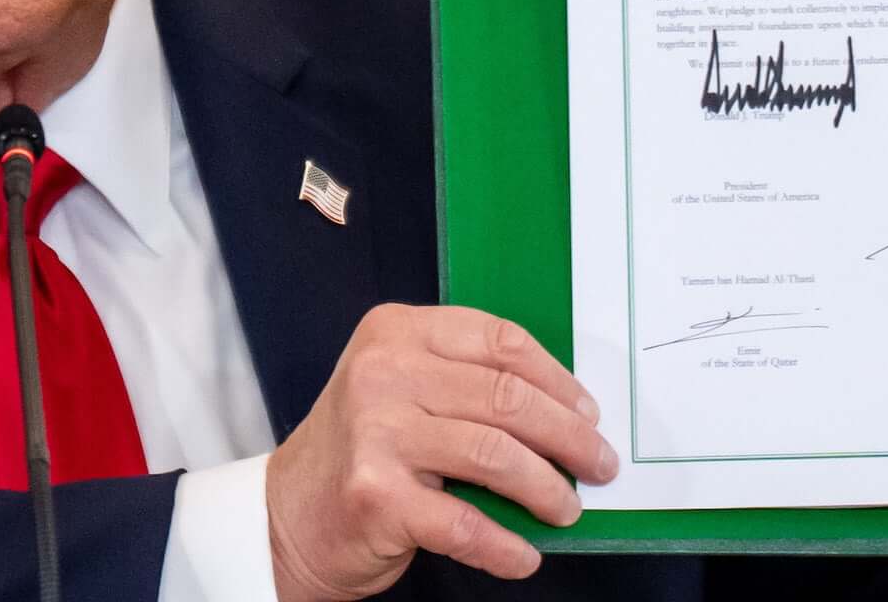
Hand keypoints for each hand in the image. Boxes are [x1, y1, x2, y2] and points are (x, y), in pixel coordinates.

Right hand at [264, 304, 617, 601]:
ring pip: (495, 454)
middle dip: (568, 437)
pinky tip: (523, 555)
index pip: (498, 341)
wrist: (289, 514)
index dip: (556, 379)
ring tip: (565, 508)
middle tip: (598, 465)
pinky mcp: (376, 496)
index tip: (587, 411)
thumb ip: (465, 382)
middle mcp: (382, 372)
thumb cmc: (364, 448)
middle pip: (506, 398)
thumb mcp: (403, 388)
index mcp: (396, 332)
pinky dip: (504, 544)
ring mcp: (376, 432)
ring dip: (546, 489)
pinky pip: (464, 522)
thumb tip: (567, 412)